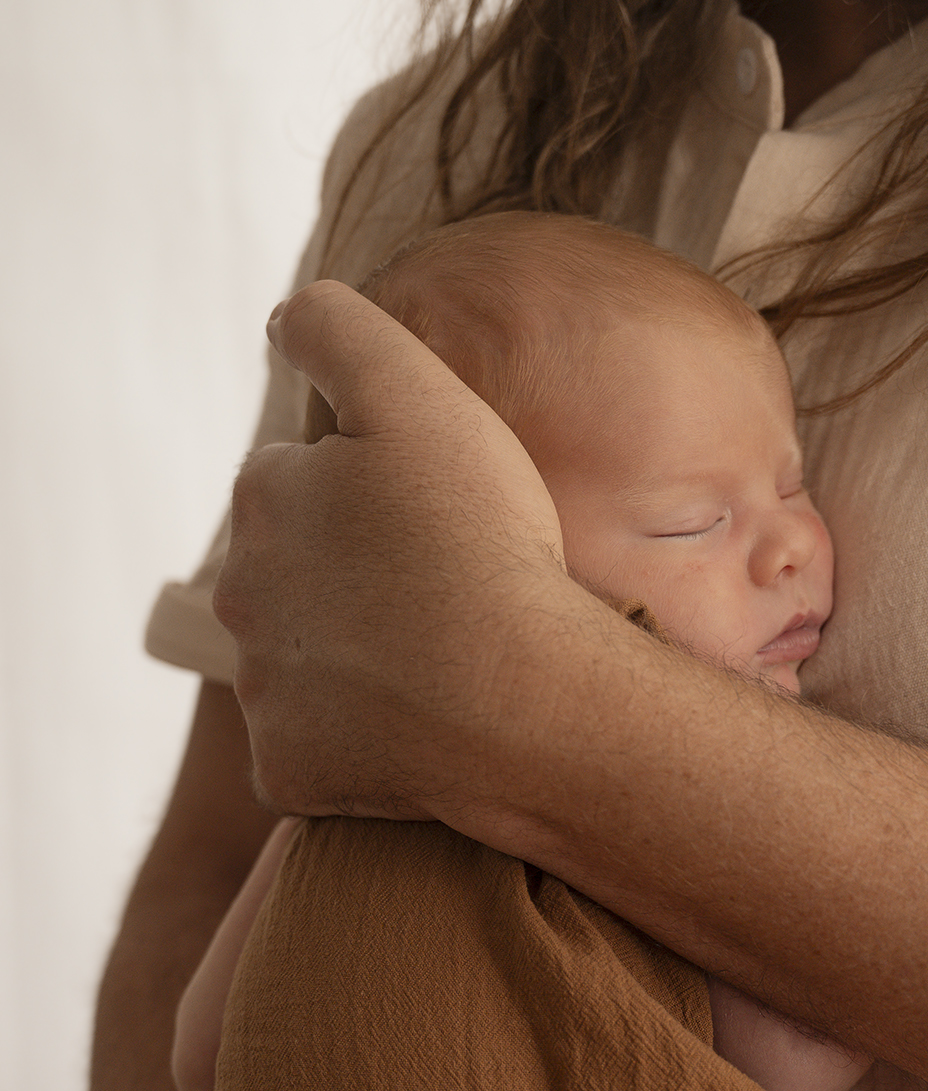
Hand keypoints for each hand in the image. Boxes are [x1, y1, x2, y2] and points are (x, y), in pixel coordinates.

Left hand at [214, 280, 571, 822]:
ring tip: (442, 664)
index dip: (371, 494)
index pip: (299, 482)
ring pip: (304, 666)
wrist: (520, 701)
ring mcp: (262, 692)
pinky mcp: (286, 771)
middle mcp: (242, 595)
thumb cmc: (481, 546)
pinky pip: (311, 754)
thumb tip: (284, 316)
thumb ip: (340, 329)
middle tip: (442, 592)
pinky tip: (416, 732)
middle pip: (294, 577)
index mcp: (265, 500)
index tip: (433, 520)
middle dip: (350, 579)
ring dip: (356, 661)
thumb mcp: (419, 397)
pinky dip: (353, 745)